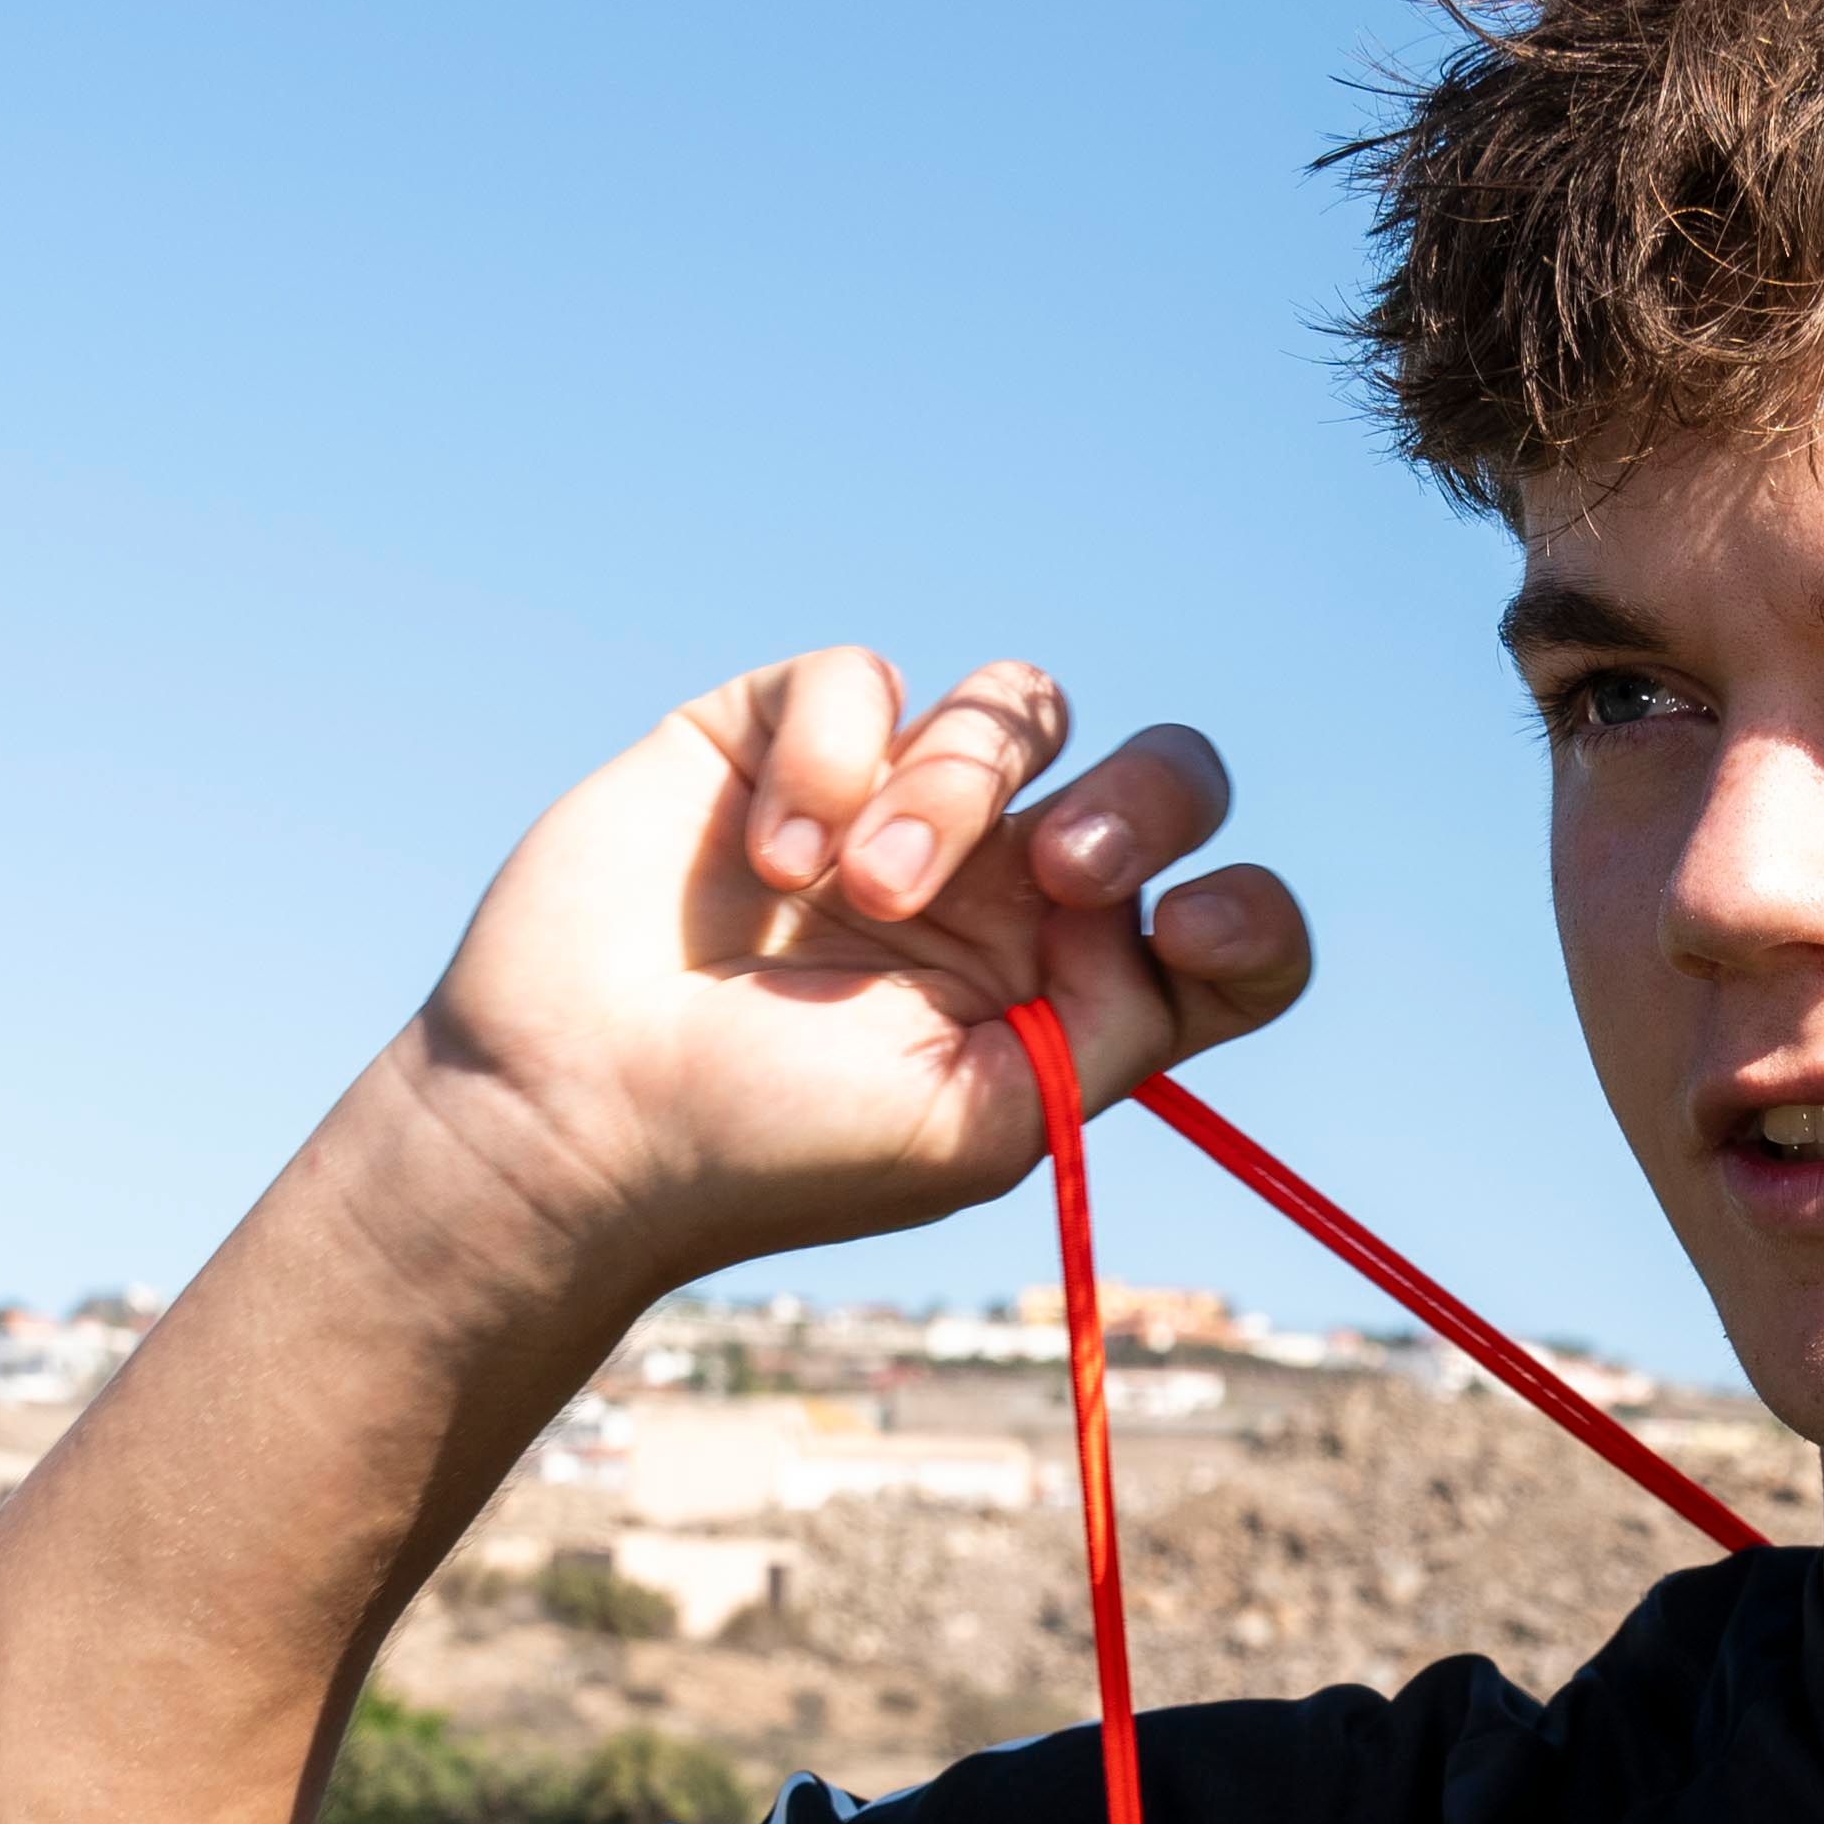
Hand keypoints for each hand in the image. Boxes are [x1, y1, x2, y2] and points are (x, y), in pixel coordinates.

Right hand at [400, 646, 1302, 1290]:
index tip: (1182, 925)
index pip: (1232, 932)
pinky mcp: (778, 739)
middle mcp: (1005, 895)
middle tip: (1062, 867)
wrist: (576, 1115)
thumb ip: (1107, 1027)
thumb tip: (1160, 923)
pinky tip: (772, 857)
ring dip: (958, 787)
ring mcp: (896, 807)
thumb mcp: (984, 1124)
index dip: (1248, 913)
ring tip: (864, 887)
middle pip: (1167, 780)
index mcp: (1071, 996)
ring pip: (1021, 708)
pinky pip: (863, 676)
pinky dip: (832, 755)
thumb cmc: (773, 1147)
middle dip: (1149, 798)